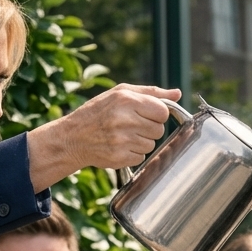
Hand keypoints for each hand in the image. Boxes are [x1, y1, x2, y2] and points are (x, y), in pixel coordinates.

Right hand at [27, 84, 181, 189]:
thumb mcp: (121, 93)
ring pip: (151, 145)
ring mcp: (122, 140)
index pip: (163, 111)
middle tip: (132, 125)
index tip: (147, 115)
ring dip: (141, 142)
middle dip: (149, 128)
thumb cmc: (99, 111)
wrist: (73, 137)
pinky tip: (119, 146)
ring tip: (123, 135)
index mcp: (127, 100)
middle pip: (159, 129)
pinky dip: (133, 154)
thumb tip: (177, 94)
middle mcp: (124, 119)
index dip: (157, 114)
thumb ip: (151, 93)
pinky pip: (141, 157)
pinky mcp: (119, 157)